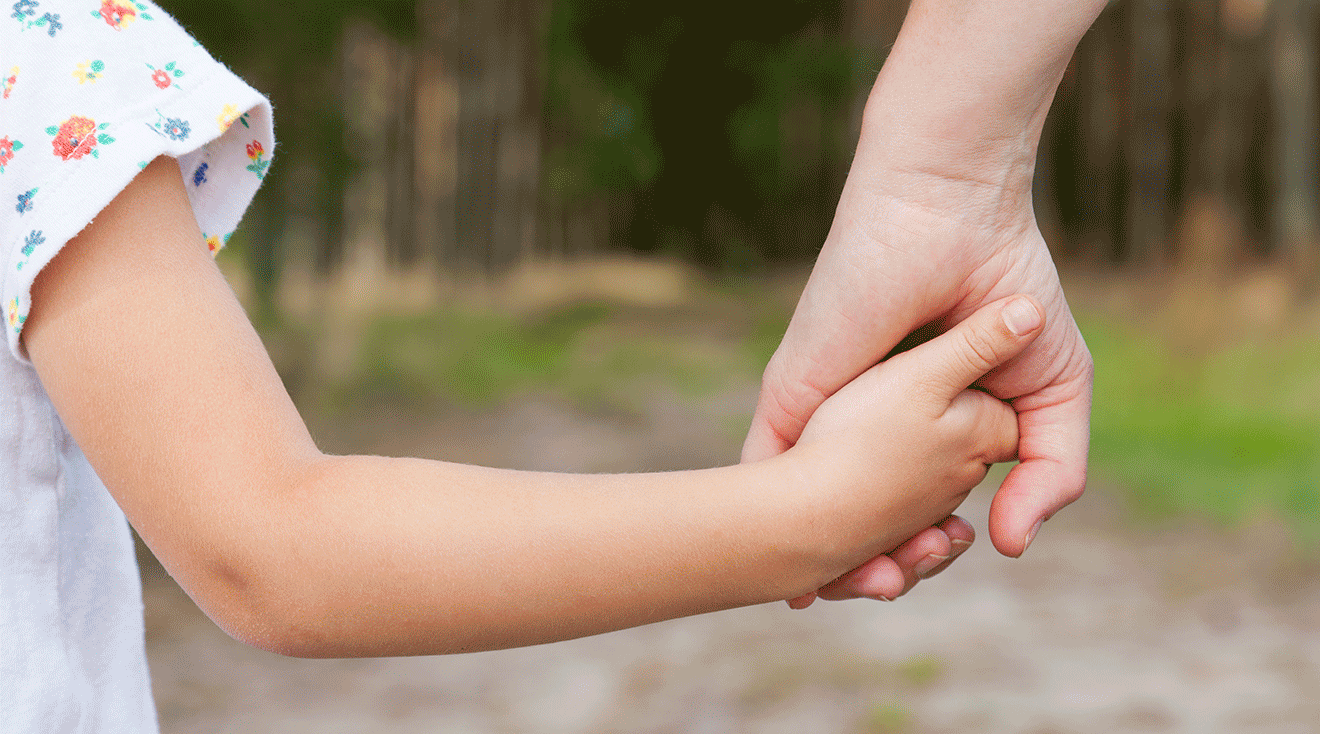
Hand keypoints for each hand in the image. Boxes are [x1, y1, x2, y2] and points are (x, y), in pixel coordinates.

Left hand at [747, 157, 1092, 580]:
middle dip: (873, 569)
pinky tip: (784, 568)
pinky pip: (767, 475)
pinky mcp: (790, 397)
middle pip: (860, 524)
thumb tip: (1012, 546)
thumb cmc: (1007, 289)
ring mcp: (825, 415)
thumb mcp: (1053, 393)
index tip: (943, 559)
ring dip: (825, 560)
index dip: (926, 552)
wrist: (952, 214)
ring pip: (810, 513)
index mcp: (922, 429)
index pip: (916, 515)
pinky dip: (775, 526)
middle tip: (890, 585)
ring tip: (864, 583)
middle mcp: (866, 428)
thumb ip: (1049, 472)